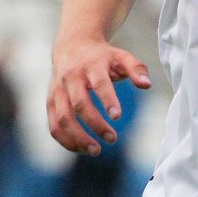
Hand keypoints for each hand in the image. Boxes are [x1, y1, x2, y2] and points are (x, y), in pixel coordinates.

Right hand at [47, 36, 150, 154]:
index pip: (99, 84)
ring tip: (96, 151)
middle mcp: (71, 77)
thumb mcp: (121, 56)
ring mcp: (58, 90)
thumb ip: (136, 69)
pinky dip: (65, 140)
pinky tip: (82, 149)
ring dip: (77, 137)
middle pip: (79, 104)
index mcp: (91, 65)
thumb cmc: (101, 56)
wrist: (72, 44)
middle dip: (95, 124)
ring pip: (63, 117)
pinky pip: (54, 124)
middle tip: (112, 139)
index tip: (117, 117)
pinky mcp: (50, 101)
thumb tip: (147, 85)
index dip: (107, 100)